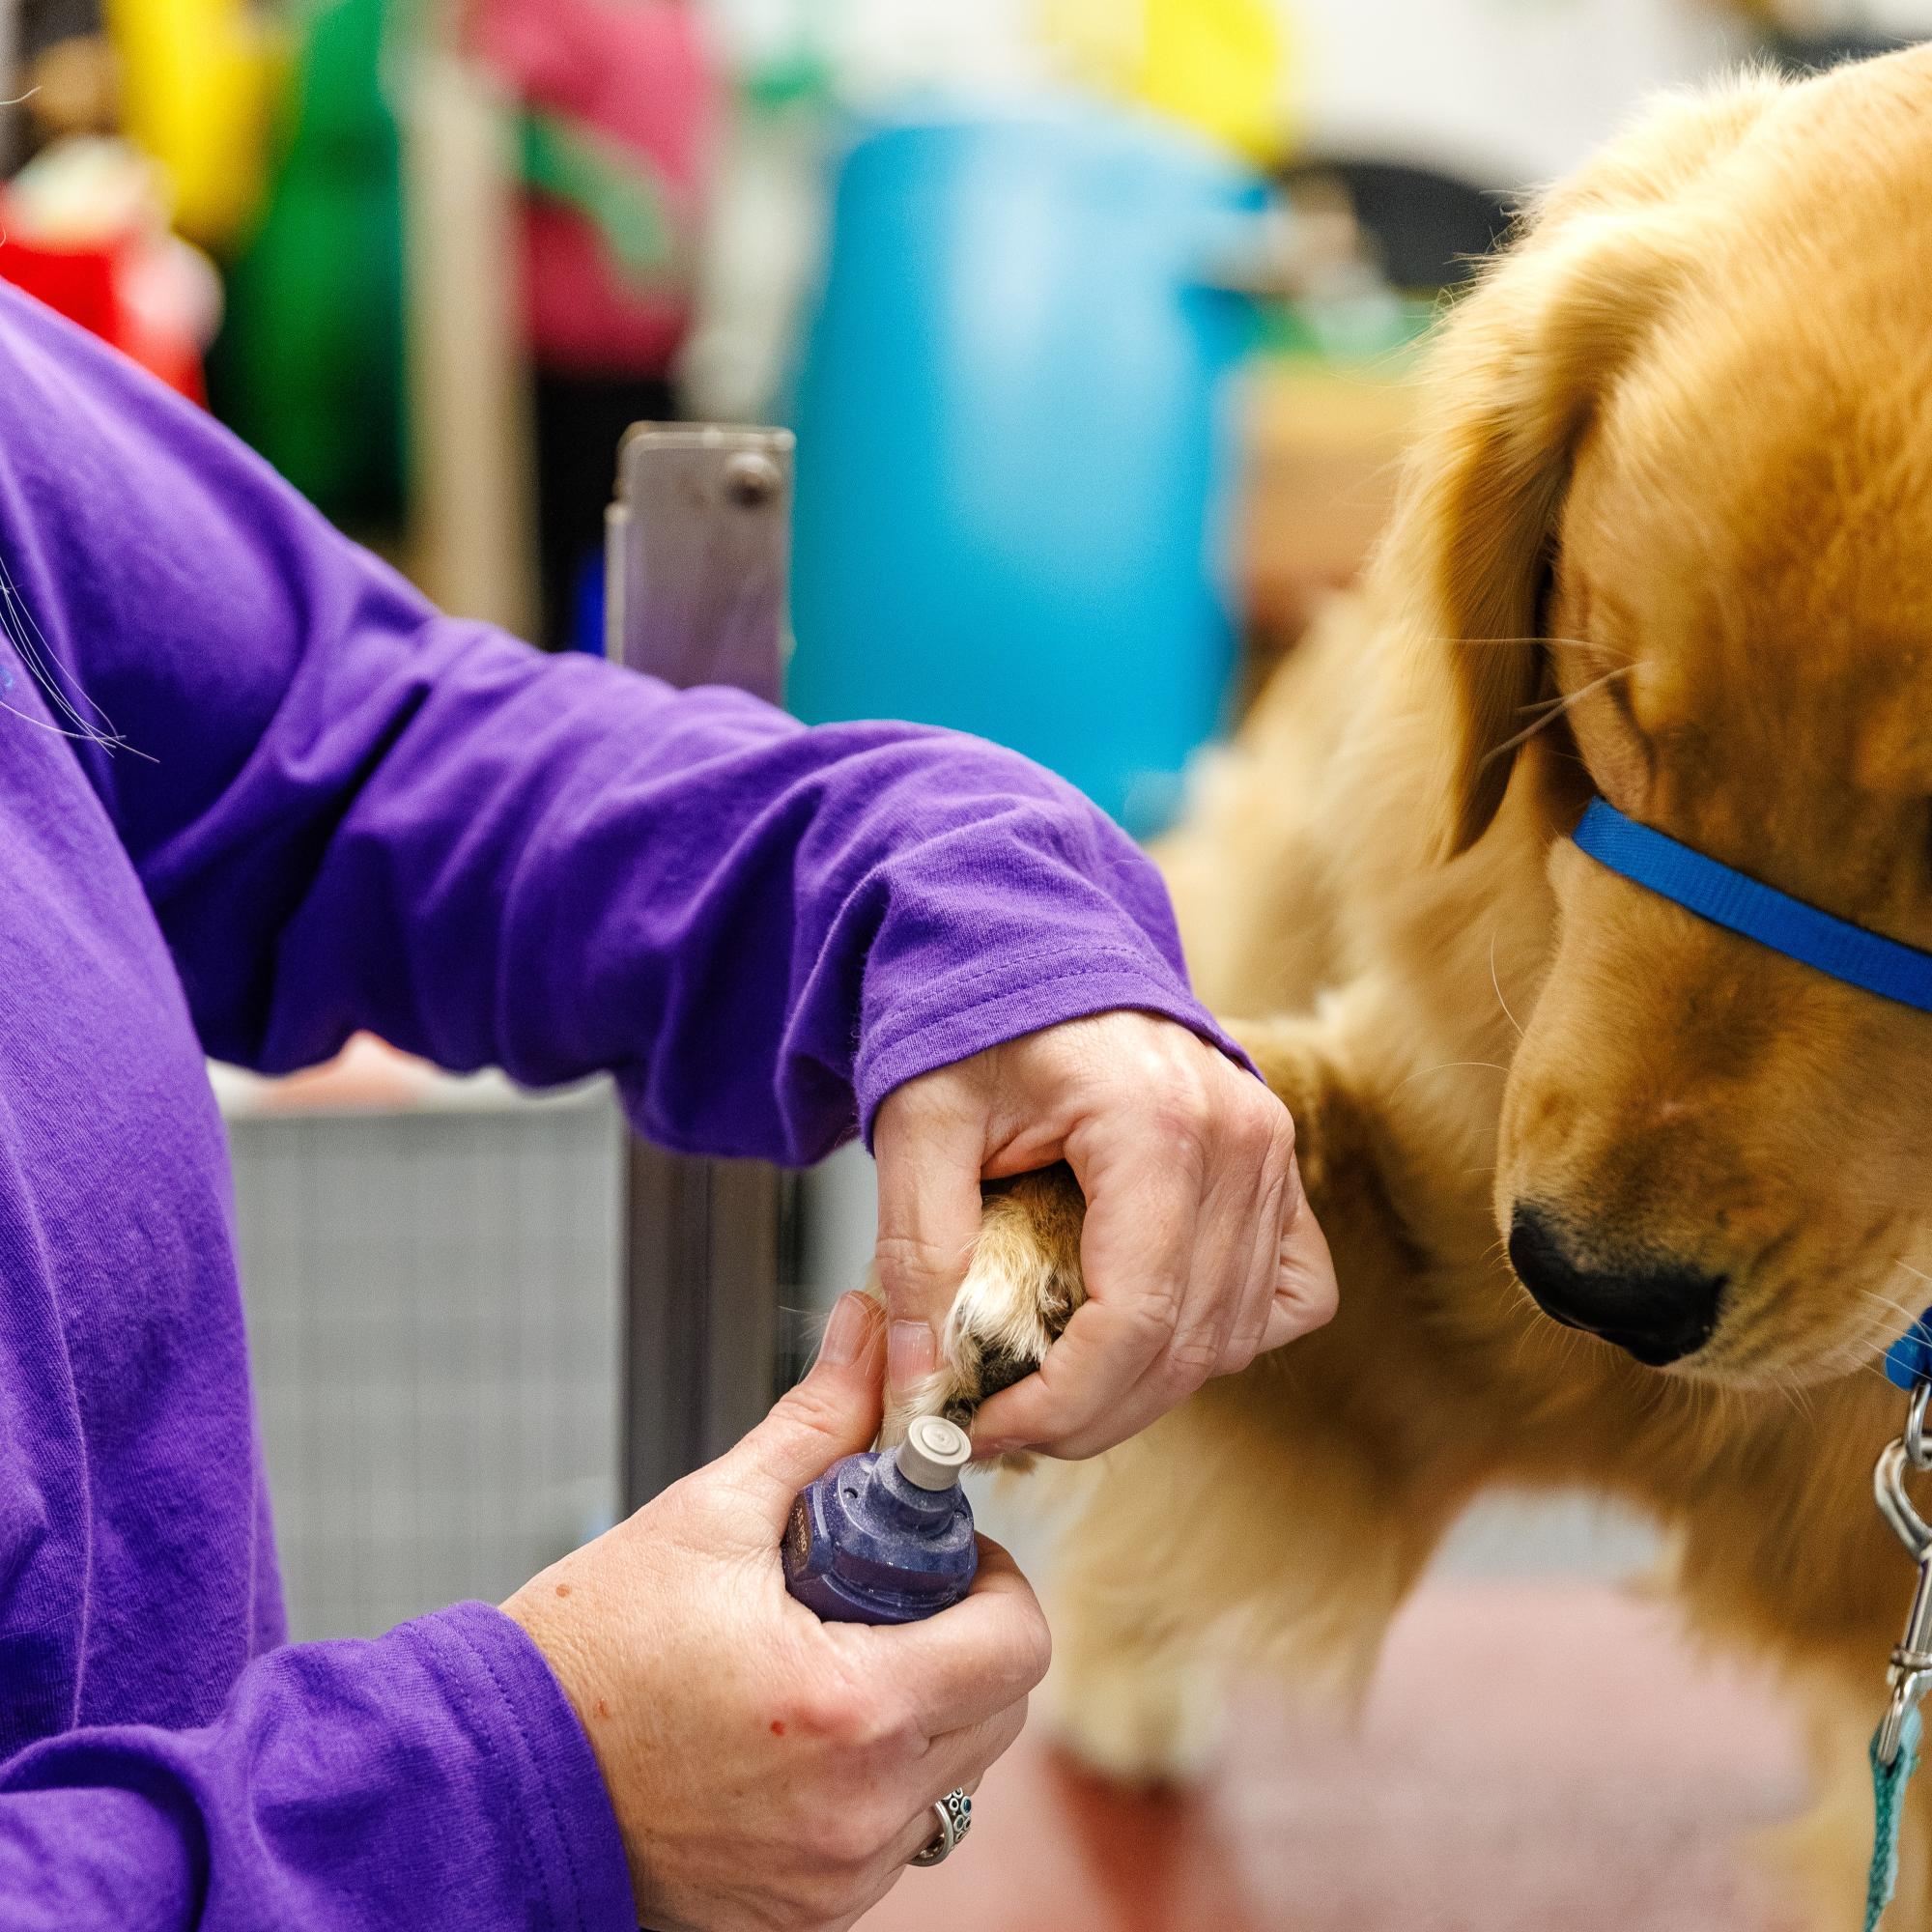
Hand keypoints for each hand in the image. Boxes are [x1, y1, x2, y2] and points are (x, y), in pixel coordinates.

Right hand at [503, 1293, 1047, 1931]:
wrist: (493, 1781)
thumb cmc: (588, 1653)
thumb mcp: (707, 1516)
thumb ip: (815, 1423)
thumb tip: (870, 1332)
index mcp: (849, 1710)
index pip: (1016, 1645)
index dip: (990, 1579)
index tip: (934, 1554)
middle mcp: (858, 1813)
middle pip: (1000, 1711)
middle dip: (959, 1636)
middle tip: (878, 1594)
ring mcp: (837, 1878)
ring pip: (954, 1775)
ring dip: (923, 1708)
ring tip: (827, 1657)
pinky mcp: (810, 1915)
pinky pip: (897, 1833)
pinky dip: (876, 1776)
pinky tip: (798, 1729)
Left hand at [873, 1011, 1337, 1457]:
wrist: (1034, 942)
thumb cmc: (979, 1017)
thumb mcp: (919, 1123)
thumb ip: (919, 1254)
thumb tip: (923, 1386)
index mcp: (1153, 1121)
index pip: (1134, 1320)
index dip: (1060, 1404)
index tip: (983, 1428)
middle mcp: (1236, 1140)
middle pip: (1187, 1345)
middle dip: (1091, 1413)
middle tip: (1004, 1428)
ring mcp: (1270, 1155)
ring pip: (1234, 1337)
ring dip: (1146, 1388)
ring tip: (1055, 1389)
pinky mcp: (1276, 1169)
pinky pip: (1289, 1295)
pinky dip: (1224, 1336)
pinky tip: (1147, 1331)